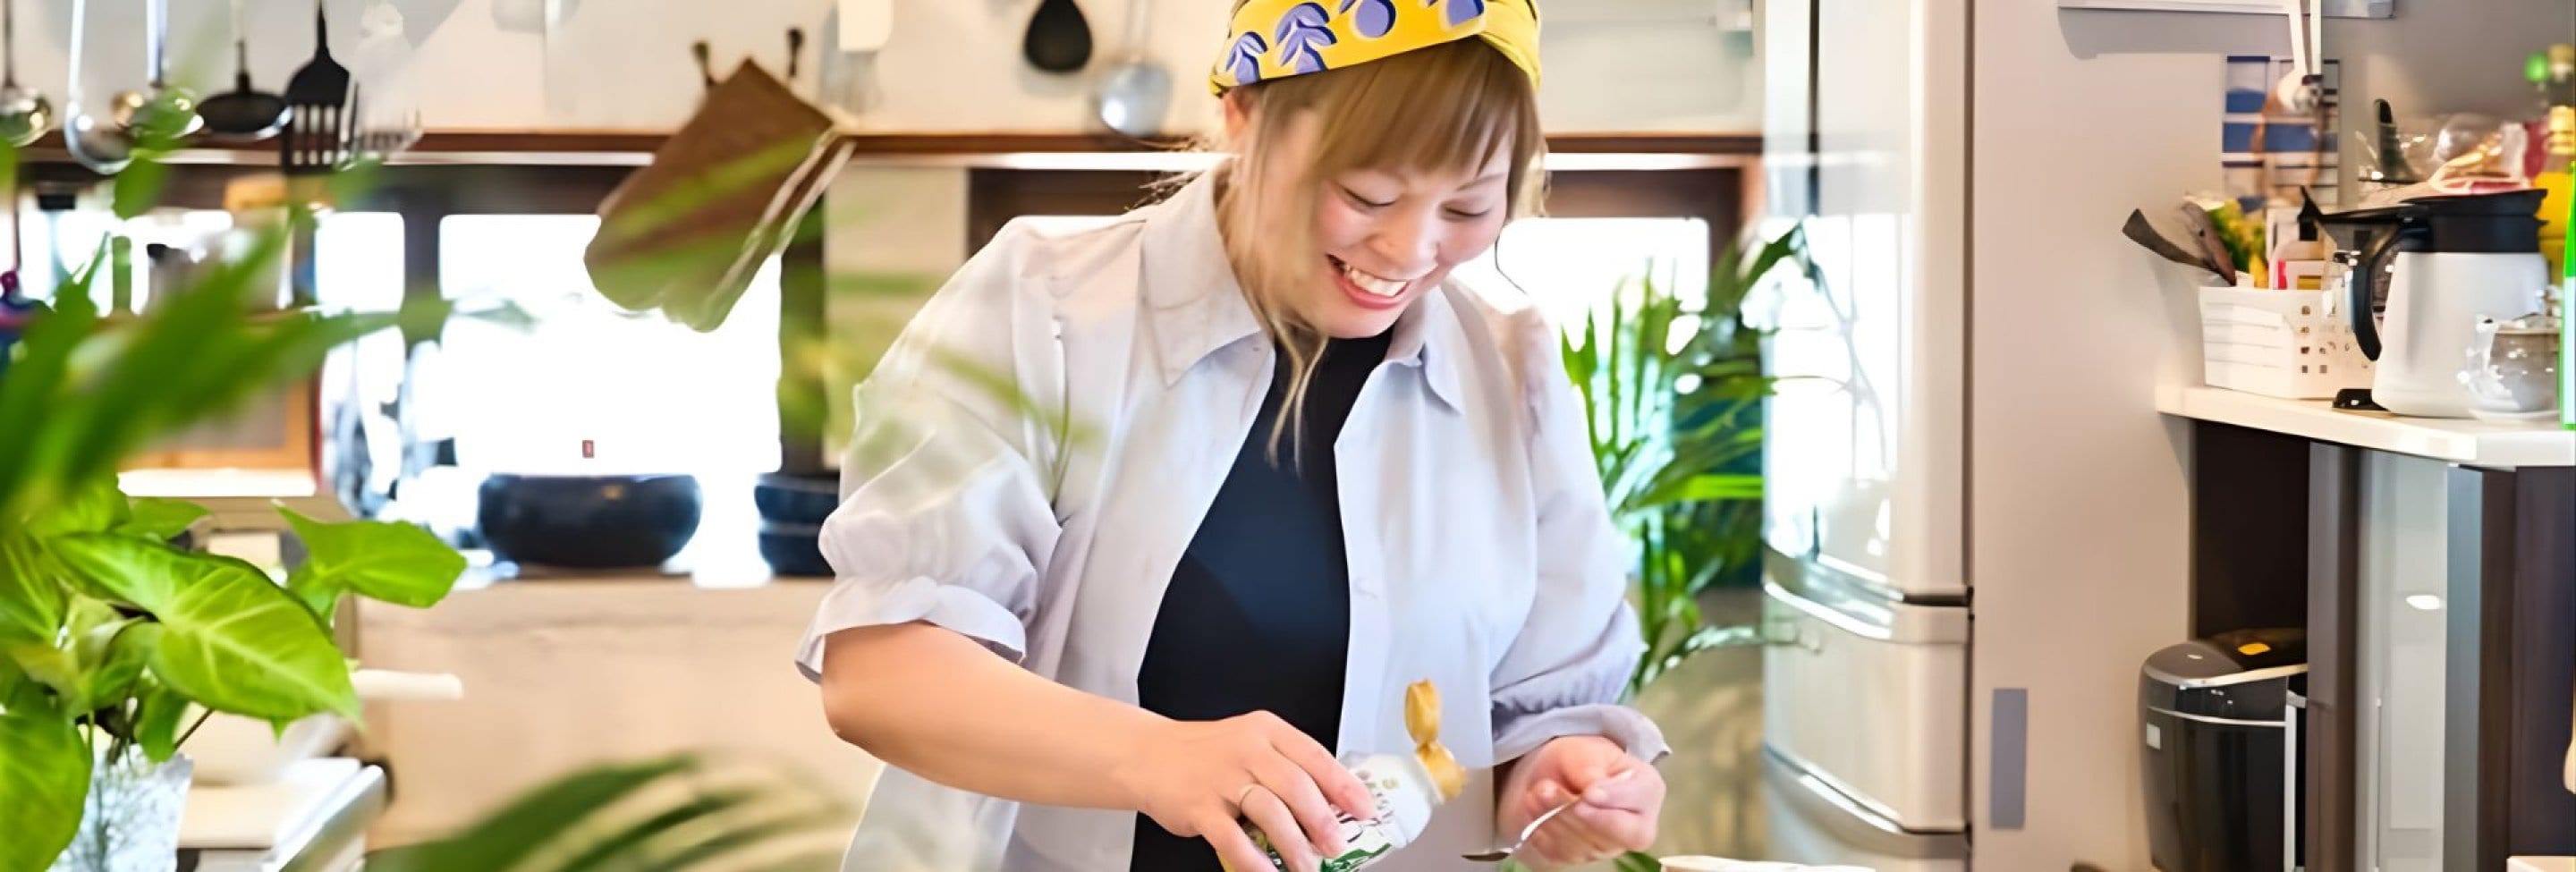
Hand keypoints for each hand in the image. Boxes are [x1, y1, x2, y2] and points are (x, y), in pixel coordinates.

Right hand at [1111, 711, 1376, 871]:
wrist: (1148, 755)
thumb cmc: (1207, 754)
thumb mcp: (1251, 743)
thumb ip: (1287, 767)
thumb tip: (1333, 806)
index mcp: (1267, 732)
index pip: (1315, 756)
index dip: (1344, 786)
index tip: (1365, 809)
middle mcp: (1246, 750)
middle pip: (1296, 785)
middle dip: (1322, 820)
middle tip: (1337, 845)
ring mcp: (1221, 778)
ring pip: (1269, 812)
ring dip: (1293, 845)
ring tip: (1306, 866)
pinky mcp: (1199, 807)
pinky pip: (1232, 838)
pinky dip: (1254, 860)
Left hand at [1497, 736, 1663, 869]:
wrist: (1551, 773)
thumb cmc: (1579, 758)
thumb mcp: (1584, 749)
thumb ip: (1591, 767)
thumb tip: (1594, 789)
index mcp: (1646, 791)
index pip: (1641, 805)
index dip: (1614, 802)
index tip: (1588, 792)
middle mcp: (1633, 826)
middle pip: (1614, 834)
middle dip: (1576, 813)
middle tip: (1548, 788)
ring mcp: (1606, 847)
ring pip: (1582, 845)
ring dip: (1553, 817)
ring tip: (1538, 789)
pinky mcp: (1578, 857)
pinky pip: (1559, 852)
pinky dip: (1542, 828)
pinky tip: (1534, 806)